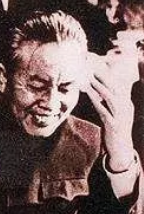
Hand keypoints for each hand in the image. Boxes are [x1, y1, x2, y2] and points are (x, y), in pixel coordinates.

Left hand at [84, 54, 134, 171]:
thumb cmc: (114, 129)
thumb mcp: (113, 113)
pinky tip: (88, 95)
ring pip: (110, 97)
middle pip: (115, 87)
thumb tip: (98, 90)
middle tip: (92, 66)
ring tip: (90, 78)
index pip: (117, 84)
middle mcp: (125, 107)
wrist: (121, 149)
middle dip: (103, 76)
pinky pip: (104, 110)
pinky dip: (96, 101)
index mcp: (126, 103)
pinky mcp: (114, 124)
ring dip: (100, 86)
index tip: (96, 64)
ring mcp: (121, 116)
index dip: (107, 74)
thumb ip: (107, 102)